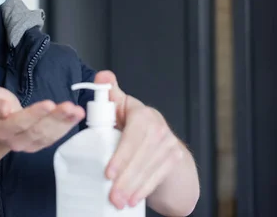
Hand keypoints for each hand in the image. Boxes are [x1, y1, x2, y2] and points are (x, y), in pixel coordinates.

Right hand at [0, 87, 84, 152]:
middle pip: (38, 130)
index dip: (35, 114)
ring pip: (49, 135)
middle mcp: (16, 142)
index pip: (20, 122)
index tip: (49, 103)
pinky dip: (67, 126)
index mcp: (2, 130)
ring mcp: (30, 145)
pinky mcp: (40, 144)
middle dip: (56, 118)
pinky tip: (77, 116)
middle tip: (70, 106)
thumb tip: (5, 109)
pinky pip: (54, 137)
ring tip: (78, 111)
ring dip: (65, 123)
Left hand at [97, 71, 185, 209]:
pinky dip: (144, 189)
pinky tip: (133, 200)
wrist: (163, 145)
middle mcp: (159, 128)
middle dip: (125, 177)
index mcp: (144, 114)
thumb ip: (110, 95)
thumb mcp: (124, 109)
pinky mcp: (174, 160)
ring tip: (117, 201)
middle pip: (142, 156)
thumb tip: (102, 76)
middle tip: (111, 194)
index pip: (134, 135)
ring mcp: (170, 145)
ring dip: (133, 187)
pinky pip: (158, 176)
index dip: (122, 155)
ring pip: (150, 168)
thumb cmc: (136, 128)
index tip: (108, 172)